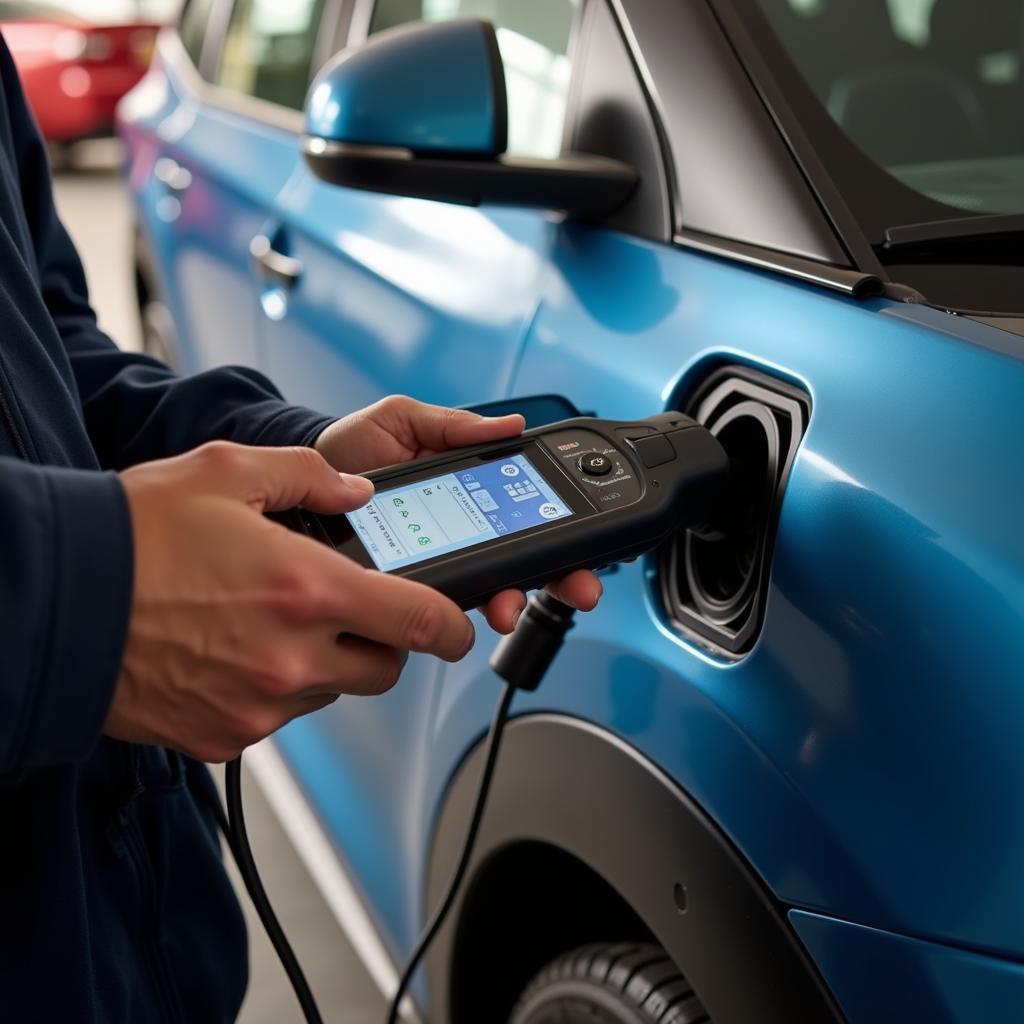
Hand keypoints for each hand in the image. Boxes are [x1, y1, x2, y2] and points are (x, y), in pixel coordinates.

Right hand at [109, 442, 477, 761]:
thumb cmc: (134, 536)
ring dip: (326, 661)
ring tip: (275, 619)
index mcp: (307, 590)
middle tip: (351, 607)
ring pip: (331, 693)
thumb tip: (357, 494)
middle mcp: (292, 658)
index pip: (420, 623)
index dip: (452, 627)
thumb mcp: (225, 472)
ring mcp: (259, 706)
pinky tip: (237, 650)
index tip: (457, 626)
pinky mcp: (224, 735)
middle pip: (384, 669)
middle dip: (383, 641)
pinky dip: (277, 688)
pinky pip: (279, 716)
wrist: (54, 602)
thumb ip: (308, 477)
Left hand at [314, 395, 602, 630]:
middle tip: (575, 588)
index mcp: (469, 492)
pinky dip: (453, 617)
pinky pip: (436, 609)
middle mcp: (463, 532)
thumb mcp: (405, 421)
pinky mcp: (406, 588)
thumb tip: (510, 425)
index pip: (526, 514)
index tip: (585, 546)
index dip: (562, 532)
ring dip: (510, 601)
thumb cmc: (351, 449)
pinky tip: (458, 616)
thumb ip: (454, 426)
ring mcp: (438, 562)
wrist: (299, 487)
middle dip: (557, 578)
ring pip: (488, 592)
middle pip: (524, 562)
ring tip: (509, 606)